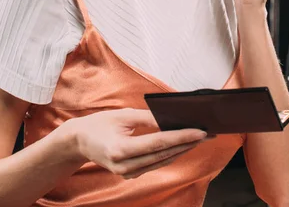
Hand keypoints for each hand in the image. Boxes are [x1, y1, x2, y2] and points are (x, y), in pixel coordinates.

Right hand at [68, 107, 208, 179]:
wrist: (79, 142)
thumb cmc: (100, 124)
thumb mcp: (123, 115)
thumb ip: (148, 118)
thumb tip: (172, 118)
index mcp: (121, 150)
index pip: (159, 143)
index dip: (182, 137)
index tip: (201, 131)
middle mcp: (125, 166)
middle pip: (164, 154)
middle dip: (188, 143)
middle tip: (209, 133)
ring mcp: (128, 173)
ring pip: (162, 161)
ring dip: (183, 149)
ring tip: (200, 137)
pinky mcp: (130, 174)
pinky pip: (156, 164)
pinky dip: (170, 153)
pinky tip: (183, 144)